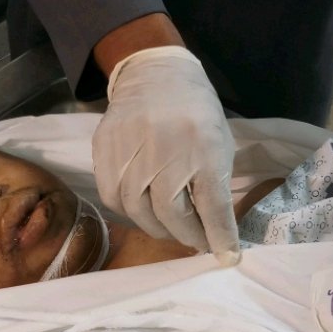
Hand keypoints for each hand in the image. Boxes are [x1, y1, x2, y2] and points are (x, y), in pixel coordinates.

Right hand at [92, 45, 239, 261]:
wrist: (157, 74)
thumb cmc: (196, 115)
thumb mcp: (218, 145)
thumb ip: (216, 187)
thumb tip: (215, 234)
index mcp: (205, 148)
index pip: (213, 205)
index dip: (219, 236)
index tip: (226, 257)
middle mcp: (167, 150)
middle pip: (171, 214)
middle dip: (186, 235)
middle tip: (194, 241)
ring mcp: (132, 148)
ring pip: (138, 210)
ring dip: (156, 227)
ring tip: (169, 227)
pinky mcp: (106, 147)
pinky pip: (113, 196)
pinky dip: (129, 211)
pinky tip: (142, 208)